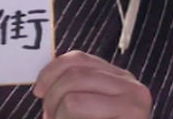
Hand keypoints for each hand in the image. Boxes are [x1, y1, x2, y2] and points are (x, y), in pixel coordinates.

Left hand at [34, 51, 151, 118]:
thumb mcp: (86, 108)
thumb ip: (73, 92)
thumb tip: (43, 85)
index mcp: (118, 78)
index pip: (79, 58)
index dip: (52, 71)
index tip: (39, 91)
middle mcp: (131, 86)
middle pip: (74, 75)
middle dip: (52, 98)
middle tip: (49, 118)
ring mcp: (133, 104)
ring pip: (73, 98)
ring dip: (58, 116)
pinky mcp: (130, 118)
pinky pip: (78, 110)